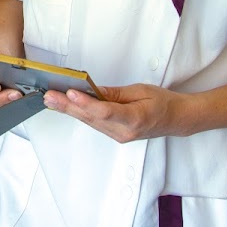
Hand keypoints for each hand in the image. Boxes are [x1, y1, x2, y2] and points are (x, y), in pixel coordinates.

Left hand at [42, 83, 183, 143]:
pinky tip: (66, 106)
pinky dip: (80, 114)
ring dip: (69, 111)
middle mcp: (124, 132)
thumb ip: (115, 93)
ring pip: (90, 122)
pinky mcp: (115, 135)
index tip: (71, 93)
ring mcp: (119, 136)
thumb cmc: (162, 103)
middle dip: (68, 106)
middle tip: (50, 96)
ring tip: (51, 100)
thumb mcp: (141, 90)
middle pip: (92, 118)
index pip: (106, 112)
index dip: (87, 103)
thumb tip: (92, 90)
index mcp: (135, 119)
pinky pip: (94, 124)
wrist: (176, 119)